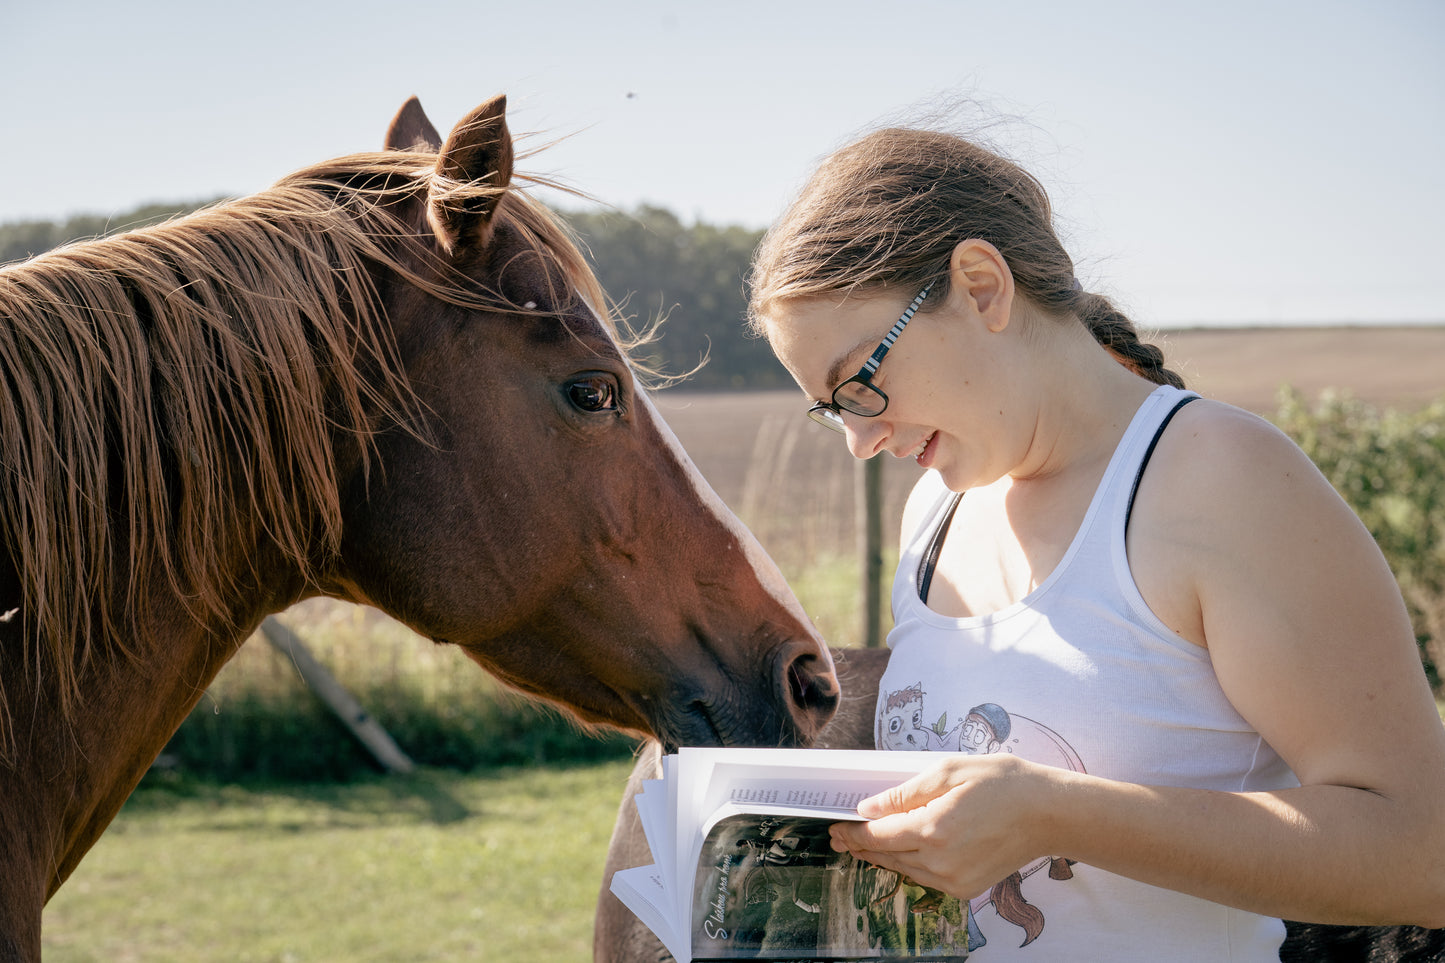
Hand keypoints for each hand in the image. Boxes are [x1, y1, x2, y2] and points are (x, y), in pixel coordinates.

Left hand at [829, 752, 1061, 899]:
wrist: (1049, 814)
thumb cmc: (1003, 783)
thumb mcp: (949, 771)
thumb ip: (905, 793)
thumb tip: (868, 808)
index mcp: (933, 829)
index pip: (878, 837)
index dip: (852, 833)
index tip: (834, 827)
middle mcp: (941, 861)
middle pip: (887, 856)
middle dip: (861, 846)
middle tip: (840, 837)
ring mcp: (955, 880)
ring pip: (904, 870)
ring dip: (883, 857)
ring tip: (863, 844)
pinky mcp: (967, 889)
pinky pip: (926, 879)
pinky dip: (909, 866)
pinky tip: (901, 853)